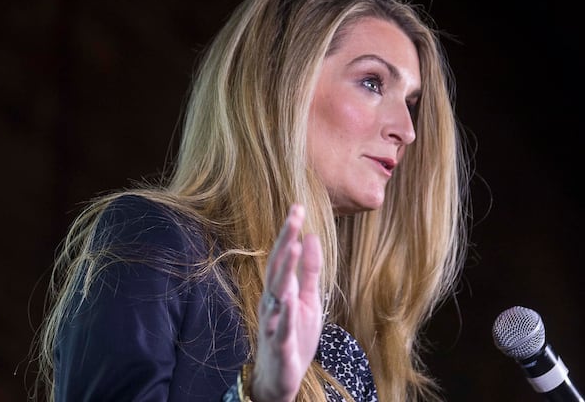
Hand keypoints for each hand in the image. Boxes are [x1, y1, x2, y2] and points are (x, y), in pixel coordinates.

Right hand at [251, 204, 322, 401]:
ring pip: (276, 294)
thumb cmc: (293, 334)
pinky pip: (280, 328)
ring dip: (284, 271)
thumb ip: (310, 271)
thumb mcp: (309, 299)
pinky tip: (289, 300)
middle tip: (294, 217)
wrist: (280, 377)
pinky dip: (284, 315)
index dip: (289, 232)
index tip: (297, 208)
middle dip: (286, 242)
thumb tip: (312, 237)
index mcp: (281, 289)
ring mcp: (273, 322)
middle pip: (277, 268)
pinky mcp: (279, 345)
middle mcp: (273, 301)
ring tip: (294, 247)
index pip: (283, 256)